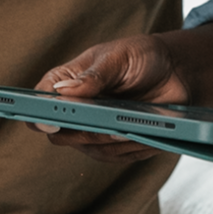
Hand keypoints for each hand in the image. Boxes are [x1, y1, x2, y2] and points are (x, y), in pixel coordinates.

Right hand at [30, 34, 189, 163]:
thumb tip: (63, 91)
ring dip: (111, 140)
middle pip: (62, 133)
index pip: (41, 100)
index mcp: (67, 82)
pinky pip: (118, 156)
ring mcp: (95, 130)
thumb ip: (93, 75)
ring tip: (128, 128)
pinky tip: (145, 134)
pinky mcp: (117, 145)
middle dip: (81, 130)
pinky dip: (131, 147)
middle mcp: (76, 110)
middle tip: (101, 124)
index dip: (38, 112)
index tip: (49, 119)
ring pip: (91, 148)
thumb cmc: (140, 56)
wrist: (174, 70)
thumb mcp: (118, 57)